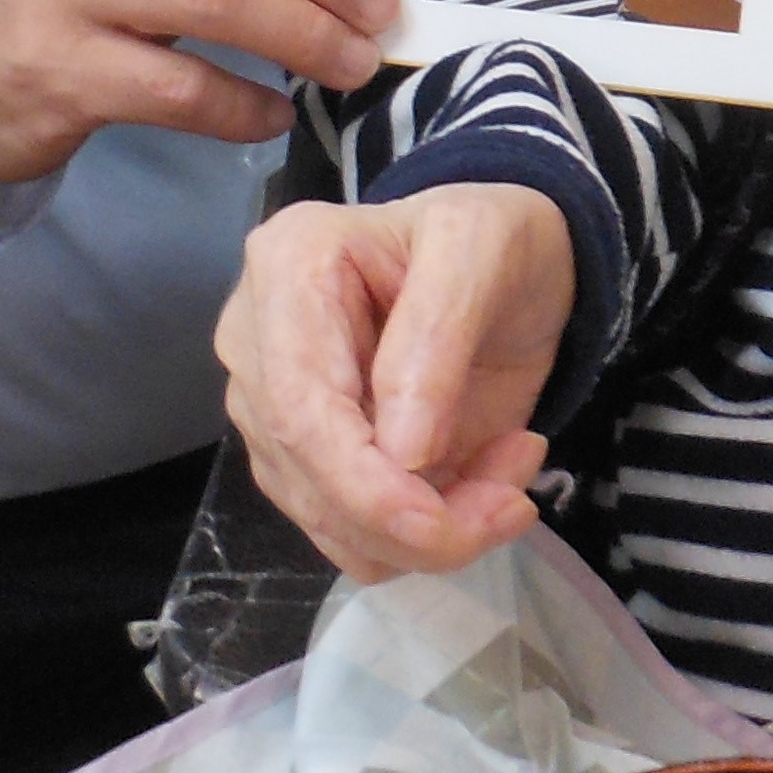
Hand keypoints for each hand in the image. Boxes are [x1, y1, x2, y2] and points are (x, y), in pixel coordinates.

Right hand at [217, 183, 575, 578]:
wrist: (504, 265)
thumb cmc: (491, 239)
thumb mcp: (482, 250)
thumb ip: (438, 335)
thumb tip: (402, 451)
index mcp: (288, 267)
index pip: (300, 408)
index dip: (364, 486)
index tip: (444, 522)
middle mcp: (258, 342)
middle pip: (308, 475)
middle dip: (413, 521)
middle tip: (514, 502)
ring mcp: (272, 406)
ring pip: (330, 520)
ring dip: (432, 529)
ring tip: (511, 465)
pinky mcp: (303, 458)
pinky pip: (352, 532)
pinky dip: (423, 533)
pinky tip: (482, 480)